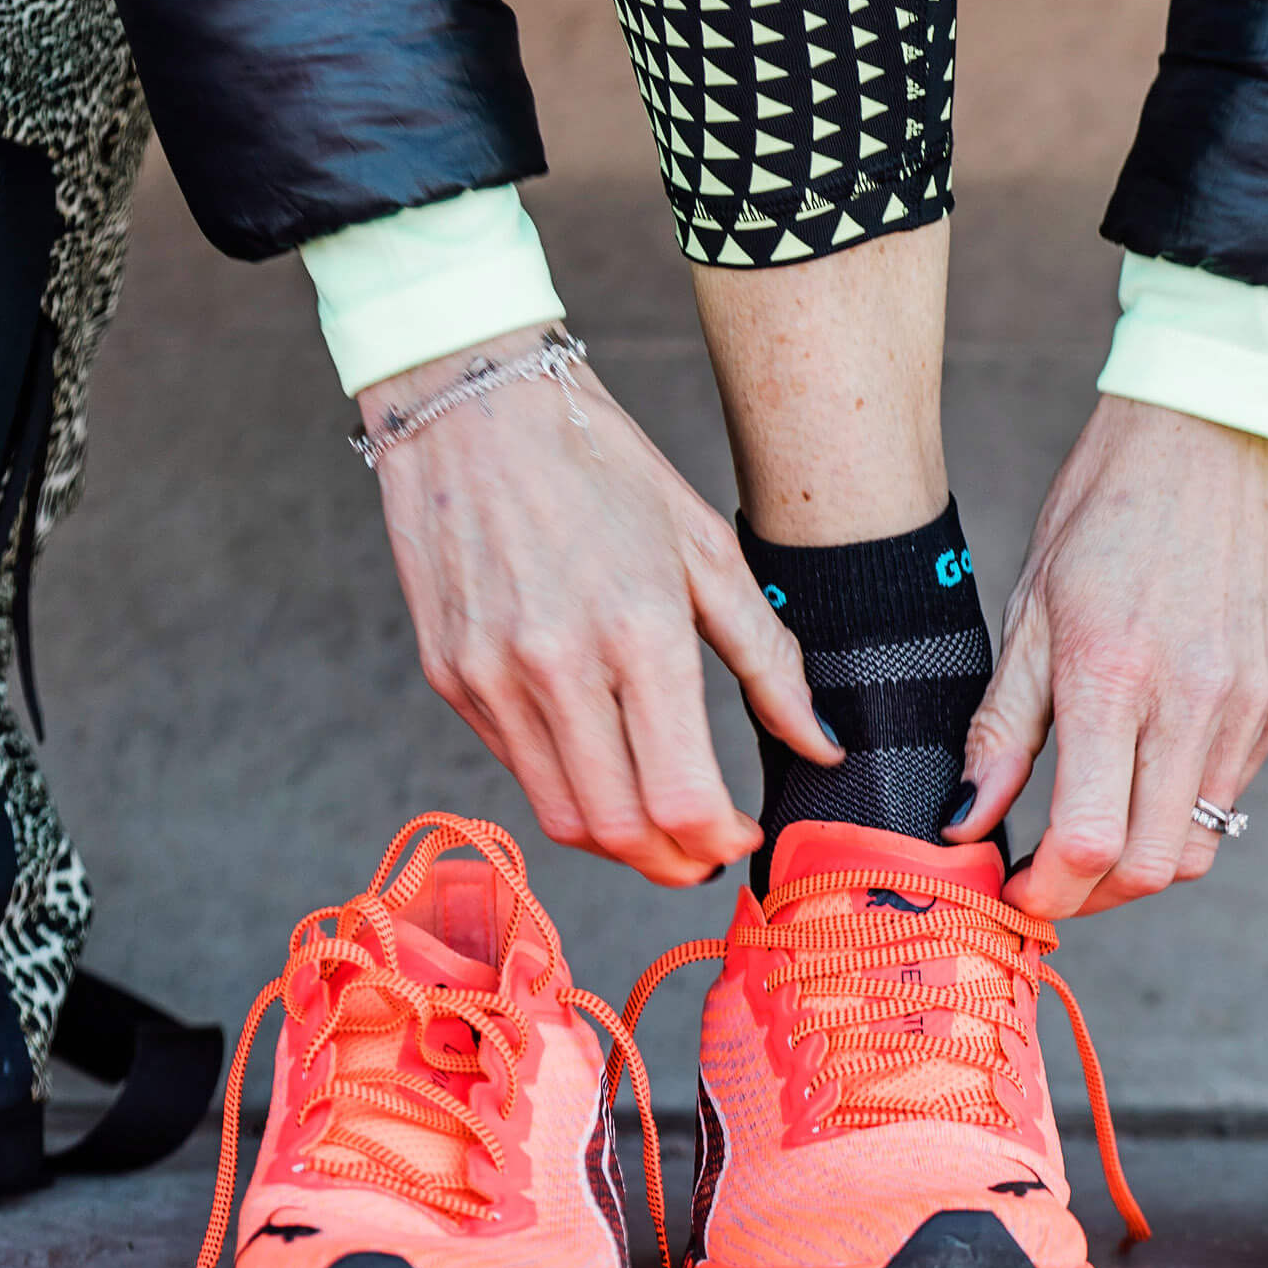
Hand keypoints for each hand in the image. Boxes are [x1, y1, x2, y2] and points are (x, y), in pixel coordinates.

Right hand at [364, 330, 840, 885]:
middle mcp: (555, 665)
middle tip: (707, 852)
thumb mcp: (706, 547)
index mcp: (636, 630)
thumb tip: (818, 745)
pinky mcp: (449, 676)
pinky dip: (568, 787)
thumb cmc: (601, 464)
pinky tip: (602, 762)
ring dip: (620, 841)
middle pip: (617, 829)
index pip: (678, 796)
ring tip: (661, 823)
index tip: (742, 836)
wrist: (471, 405)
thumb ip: (768, 656)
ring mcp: (490, 677)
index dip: (717, 841)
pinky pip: (516, 768)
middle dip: (673, 862)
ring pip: (559, 816)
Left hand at [948, 396, 1267, 917]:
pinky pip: (1232, 790)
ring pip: (1198, 843)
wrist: (1213, 431)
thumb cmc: (1105, 509)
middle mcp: (1193, 702)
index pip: (1090, 843)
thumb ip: (1001, 727)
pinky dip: (1182, 805)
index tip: (1014, 892)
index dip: (1046, 894)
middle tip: (1046, 879)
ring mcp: (1250, 704)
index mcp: (1113, 677)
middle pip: (1149, 868)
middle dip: (1089, 896)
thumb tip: (963, 818)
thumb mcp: (1029, 610)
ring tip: (1092, 826)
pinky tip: (1145, 766)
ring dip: (1138, 858)